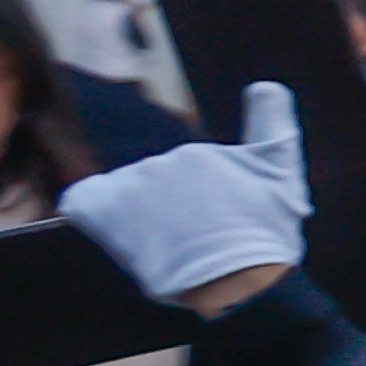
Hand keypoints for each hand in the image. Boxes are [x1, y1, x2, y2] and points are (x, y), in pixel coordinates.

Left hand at [62, 79, 312, 301]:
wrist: (239, 280)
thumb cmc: (266, 230)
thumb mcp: (282, 169)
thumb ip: (271, 120)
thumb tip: (266, 85)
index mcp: (195, 156)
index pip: (183, 172)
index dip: (197, 198)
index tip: (214, 220)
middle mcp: (157, 167)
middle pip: (152, 185)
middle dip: (170, 207)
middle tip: (195, 240)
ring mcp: (130, 193)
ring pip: (124, 197)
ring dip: (141, 218)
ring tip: (170, 250)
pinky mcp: (107, 219)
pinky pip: (82, 203)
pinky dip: (95, 212)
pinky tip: (122, 235)